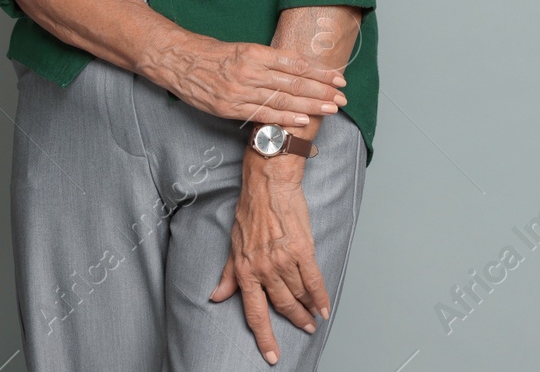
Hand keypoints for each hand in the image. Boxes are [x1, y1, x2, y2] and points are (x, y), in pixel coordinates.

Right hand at [150, 34, 346, 126]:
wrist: (179, 61)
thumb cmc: (211, 53)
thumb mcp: (243, 49)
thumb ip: (267, 59)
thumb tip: (296, 67)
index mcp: (257, 53)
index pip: (297, 64)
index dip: (320, 73)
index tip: (338, 78)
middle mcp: (252, 70)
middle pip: (295, 82)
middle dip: (322, 90)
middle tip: (342, 97)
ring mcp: (241, 90)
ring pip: (283, 98)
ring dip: (310, 105)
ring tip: (331, 108)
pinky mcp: (231, 107)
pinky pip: (262, 113)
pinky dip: (284, 117)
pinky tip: (302, 120)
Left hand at [209, 151, 330, 365]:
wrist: (269, 185)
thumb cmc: (250, 212)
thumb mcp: (233, 246)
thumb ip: (228, 275)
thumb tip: (215, 297)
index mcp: (245, 272)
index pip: (255, 314)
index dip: (264, 338)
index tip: (272, 356)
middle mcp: (264, 270)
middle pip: (282, 306)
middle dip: (294, 322)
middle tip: (305, 330)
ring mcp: (284, 261)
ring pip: (298, 295)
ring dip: (308, 310)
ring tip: (314, 318)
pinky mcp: (302, 250)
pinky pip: (314, 280)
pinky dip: (321, 296)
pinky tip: (324, 307)